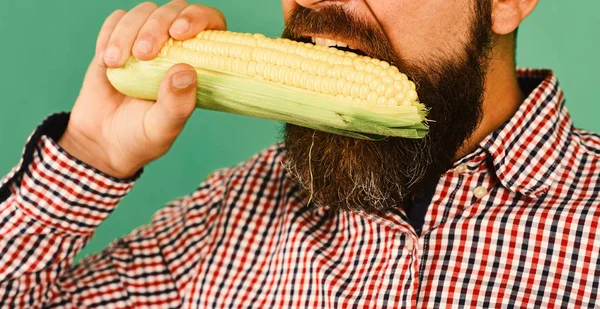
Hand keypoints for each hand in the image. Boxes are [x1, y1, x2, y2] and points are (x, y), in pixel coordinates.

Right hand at [59, 1, 226, 177]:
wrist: (103, 141)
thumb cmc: (142, 138)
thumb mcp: (162, 128)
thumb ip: (176, 104)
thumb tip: (186, 71)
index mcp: (199, 63)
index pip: (211, 24)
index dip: (199, 18)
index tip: (179, 33)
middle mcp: (177, 47)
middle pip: (175, 10)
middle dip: (158, 25)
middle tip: (143, 54)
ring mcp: (148, 41)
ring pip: (145, 11)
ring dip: (129, 31)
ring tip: (116, 63)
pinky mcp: (120, 40)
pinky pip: (117, 20)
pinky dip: (110, 35)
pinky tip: (107, 62)